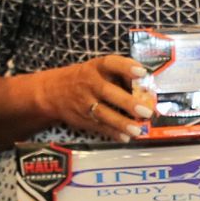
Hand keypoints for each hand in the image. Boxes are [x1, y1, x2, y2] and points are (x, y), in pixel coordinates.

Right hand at [30, 56, 152, 140]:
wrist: (53, 92)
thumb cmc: (85, 78)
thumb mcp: (97, 68)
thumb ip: (120, 74)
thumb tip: (145, 86)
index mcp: (96, 67)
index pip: (110, 63)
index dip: (126, 67)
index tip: (141, 72)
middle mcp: (89, 84)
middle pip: (107, 92)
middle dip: (127, 102)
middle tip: (146, 110)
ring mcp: (84, 102)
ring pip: (103, 113)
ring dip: (121, 122)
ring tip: (138, 129)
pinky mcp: (82, 118)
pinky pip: (99, 127)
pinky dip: (112, 133)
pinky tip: (125, 137)